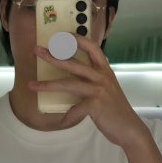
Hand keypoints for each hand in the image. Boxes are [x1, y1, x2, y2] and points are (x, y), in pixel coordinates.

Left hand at [30, 35, 150, 150]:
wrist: (129, 128)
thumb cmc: (114, 109)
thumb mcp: (106, 89)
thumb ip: (92, 80)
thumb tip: (71, 75)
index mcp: (105, 70)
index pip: (92, 47)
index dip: (78, 39)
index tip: (63, 34)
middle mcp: (102, 77)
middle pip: (74, 63)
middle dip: (53, 56)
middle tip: (37, 51)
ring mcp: (99, 90)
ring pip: (69, 84)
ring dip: (48, 84)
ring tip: (32, 85)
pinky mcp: (96, 105)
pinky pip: (75, 109)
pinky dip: (67, 116)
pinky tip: (62, 121)